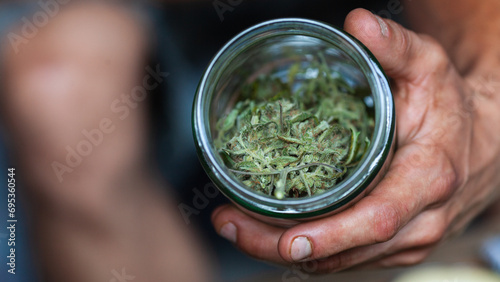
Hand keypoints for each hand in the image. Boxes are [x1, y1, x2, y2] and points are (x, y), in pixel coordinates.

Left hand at [211, 8, 499, 271]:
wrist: (482, 145)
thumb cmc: (449, 106)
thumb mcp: (429, 69)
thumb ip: (395, 46)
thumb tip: (357, 22)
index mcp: (428, 179)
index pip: (377, 219)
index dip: (331, 235)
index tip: (286, 240)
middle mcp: (419, 221)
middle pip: (347, 250)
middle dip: (281, 246)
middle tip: (230, 225)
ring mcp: (407, 241)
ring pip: (341, 262)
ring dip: (283, 251)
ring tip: (235, 226)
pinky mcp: (394, 247)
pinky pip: (346, 259)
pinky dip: (305, 251)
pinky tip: (269, 232)